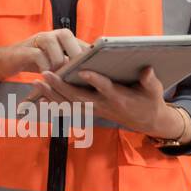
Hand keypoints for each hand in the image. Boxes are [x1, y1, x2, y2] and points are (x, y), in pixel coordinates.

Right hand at [0, 29, 88, 82]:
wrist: (7, 61)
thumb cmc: (35, 63)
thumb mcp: (56, 62)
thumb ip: (71, 63)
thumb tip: (91, 72)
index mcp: (64, 38)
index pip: (83, 44)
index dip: (90, 56)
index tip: (94, 70)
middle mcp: (53, 35)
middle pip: (70, 39)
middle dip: (74, 59)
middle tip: (74, 74)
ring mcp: (39, 39)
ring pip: (56, 49)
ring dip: (57, 65)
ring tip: (55, 75)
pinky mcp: (27, 49)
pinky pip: (40, 57)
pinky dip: (44, 68)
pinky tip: (44, 74)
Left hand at [35, 65, 184, 138]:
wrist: (146, 121)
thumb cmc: (149, 101)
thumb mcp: (154, 91)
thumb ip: (150, 81)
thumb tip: (148, 69)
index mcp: (119, 97)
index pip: (105, 88)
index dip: (94, 80)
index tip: (82, 70)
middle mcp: (103, 105)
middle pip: (79, 97)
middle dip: (61, 86)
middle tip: (46, 74)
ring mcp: (95, 110)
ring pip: (70, 103)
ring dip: (52, 94)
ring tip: (36, 82)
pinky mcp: (90, 111)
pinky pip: (69, 109)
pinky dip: (55, 103)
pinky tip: (40, 96)